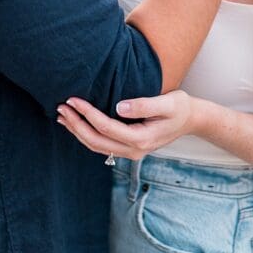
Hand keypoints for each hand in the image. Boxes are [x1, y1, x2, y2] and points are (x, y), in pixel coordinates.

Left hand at [56, 90, 195, 159]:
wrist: (192, 120)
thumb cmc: (181, 108)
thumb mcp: (168, 103)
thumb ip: (144, 105)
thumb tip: (119, 106)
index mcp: (141, 139)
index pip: (106, 127)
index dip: (87, 113)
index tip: (73, 99)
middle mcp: (133, 150)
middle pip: (96, 141)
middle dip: (75, 124)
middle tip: (60, 107)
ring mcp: (130, 152)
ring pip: (96, 146)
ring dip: (77, 131)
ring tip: (62, 116)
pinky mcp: (128, 148)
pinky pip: (102, 145)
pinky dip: (85, 135)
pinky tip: (76, 125)